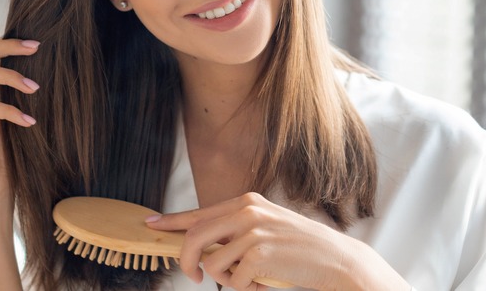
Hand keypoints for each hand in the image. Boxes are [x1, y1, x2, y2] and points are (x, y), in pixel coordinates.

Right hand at [0, 39, 39, 207]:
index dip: (8, 45)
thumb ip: (14, 95)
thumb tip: (38, 70)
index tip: (36, 44)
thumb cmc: (6, 159)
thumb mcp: (13, 119)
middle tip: (35, 48)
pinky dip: (8, 110)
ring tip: (35, 88)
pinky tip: (29, 121)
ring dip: (10, 76)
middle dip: (7, 48)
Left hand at [145, 192, 406, 290]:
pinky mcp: (261, 254)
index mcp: (246, 202)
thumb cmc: (299, 247)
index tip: (150, 225)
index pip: (198, 212)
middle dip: (186, 262)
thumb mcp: (265, 227)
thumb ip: (235, 230)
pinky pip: (233, 281)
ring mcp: (253, 231)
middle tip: (196, 276)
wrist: (336, 259)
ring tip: (251, 280)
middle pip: (194, 237)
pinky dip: (245, 289)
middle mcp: (247, 211)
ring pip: (213, 264)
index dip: (171, 221)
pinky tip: (264, 284)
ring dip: (226, 280)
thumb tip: (200, 245)